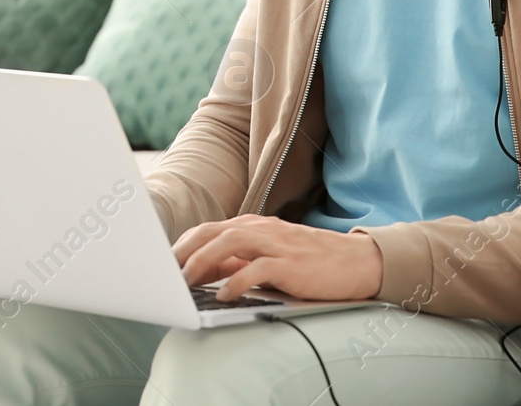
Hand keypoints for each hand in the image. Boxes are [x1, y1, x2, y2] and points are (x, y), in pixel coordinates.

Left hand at [173, 214, 383, 301]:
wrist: (355, 262)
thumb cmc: (310, 262)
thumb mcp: (270, 256)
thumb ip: (240, 260)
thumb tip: (205, 273)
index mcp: (253, 225)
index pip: (208, 229)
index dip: (184, 244)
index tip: (165, 263)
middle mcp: (261, 229)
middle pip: (213, 231)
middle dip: (186, 250)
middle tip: (167, 272)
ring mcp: (276, 244)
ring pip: (230, 242)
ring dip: (204, 260)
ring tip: (187, 280)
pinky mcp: (291, 263)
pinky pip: (258, 268)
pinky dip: (238, 281)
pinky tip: (225, 295)